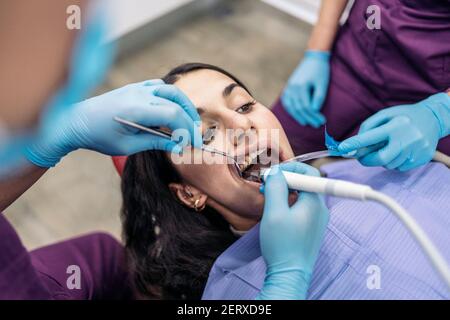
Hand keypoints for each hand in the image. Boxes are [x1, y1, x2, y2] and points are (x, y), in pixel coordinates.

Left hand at [25, 80, 202, 167]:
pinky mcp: (134, 88)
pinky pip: (159, 87)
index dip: (187, 129)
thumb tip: (178, 146)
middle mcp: (139, 94)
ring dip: (184, 105)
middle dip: (190, 118)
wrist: (76, 121)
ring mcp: (137, 88)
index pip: (173, 114)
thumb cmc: (98, 136)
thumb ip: (155, 143)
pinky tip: (172, 109)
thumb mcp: (128, 146)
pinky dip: (171, 97)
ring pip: (171, 90)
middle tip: (195, 136)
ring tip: (188, 123)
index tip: (193, 145)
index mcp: (136, 109)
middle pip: (177, 100)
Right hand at [257, 162, 328, 299]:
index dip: (291, 167)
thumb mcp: (274, 212)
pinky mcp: (312, 228)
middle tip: (267, 185)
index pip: (309, 172)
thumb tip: (277, 172)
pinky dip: (289, 203)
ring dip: (285, 192)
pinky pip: (302, 208)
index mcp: (314, 202)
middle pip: (306, 183)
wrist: (290, 274)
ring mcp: (318, 219)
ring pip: (303, 195)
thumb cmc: (282, 245)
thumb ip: (276, 188)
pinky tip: (276, 211)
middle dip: (285, 180)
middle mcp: (320, 209)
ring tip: (268, 198)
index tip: (273, 173)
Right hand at [281, 51, 329, 127]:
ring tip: (305, 123)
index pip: (306, 106)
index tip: (322, 121)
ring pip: (290, 106)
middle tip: (316, 124)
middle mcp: (292, 88)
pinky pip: (286, 102)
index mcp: (301, 86)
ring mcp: (288, 87)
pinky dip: (290, 110)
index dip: (314, 115)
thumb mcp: (322, 83)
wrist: (313, 58)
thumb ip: (319, 97)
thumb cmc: (320, 70)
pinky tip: (295, 114)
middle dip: (308, 118)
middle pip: (298, 108)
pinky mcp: (288, 87)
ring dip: (298, 116)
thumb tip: (314, 111)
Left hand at [338, 93, 449, 170]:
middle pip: (380, 159)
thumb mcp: (386, 114)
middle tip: (362, 156)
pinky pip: (400, 167)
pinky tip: (401, 150)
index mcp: (396, 125)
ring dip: (383, 159)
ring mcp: (416, 150)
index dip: (354, 144)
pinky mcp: (422, 159)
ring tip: (390, 146)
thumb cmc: (404, 116)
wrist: (434, 118)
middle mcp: (407, 139)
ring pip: (389, 165)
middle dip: (367, 160)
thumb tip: (356, 144)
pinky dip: (395, 161)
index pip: (370, 137)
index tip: (342, 149)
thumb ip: (369, 127)